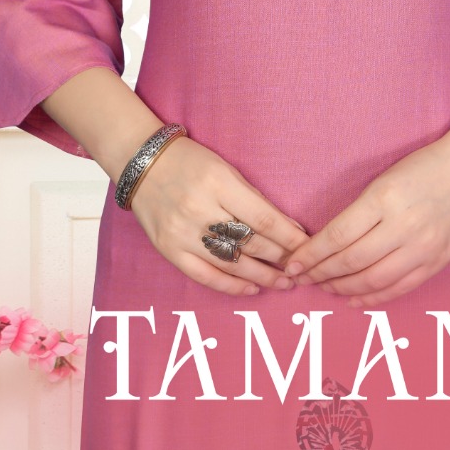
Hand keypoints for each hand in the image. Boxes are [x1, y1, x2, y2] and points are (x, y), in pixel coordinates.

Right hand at [129, 136, 310, 296]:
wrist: (142, 162)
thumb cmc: (190, 161)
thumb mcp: (225, 169)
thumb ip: (253, 199)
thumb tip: (288, 228)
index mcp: (218, 183)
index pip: (263, 218)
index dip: (288, 236)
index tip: (307, 247)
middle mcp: (200, 210)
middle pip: (249, 243)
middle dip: (280, 258)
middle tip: (300, 268)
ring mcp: (182, 233)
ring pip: (231, 264)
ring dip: (262, 276)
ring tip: (283, 282)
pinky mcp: (169, 250)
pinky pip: (205, 275)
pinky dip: (231, 285)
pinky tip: (252, 288)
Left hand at [281, 138, 449, 307]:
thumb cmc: (423, 168)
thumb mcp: (383, 179)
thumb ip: (359, 212)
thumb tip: (326, 243)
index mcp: (384, 198)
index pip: (338, 235)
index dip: (312, 254)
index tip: (293, 264)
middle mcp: (404, 225)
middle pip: (352, 261)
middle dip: (321, 273)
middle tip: (303, 279)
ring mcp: (423, 247)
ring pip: (374, 280)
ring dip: (344, 289)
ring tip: (325, 288)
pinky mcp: (438, 262)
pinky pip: (400, 288)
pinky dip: (374, 298)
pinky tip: (354, 300)